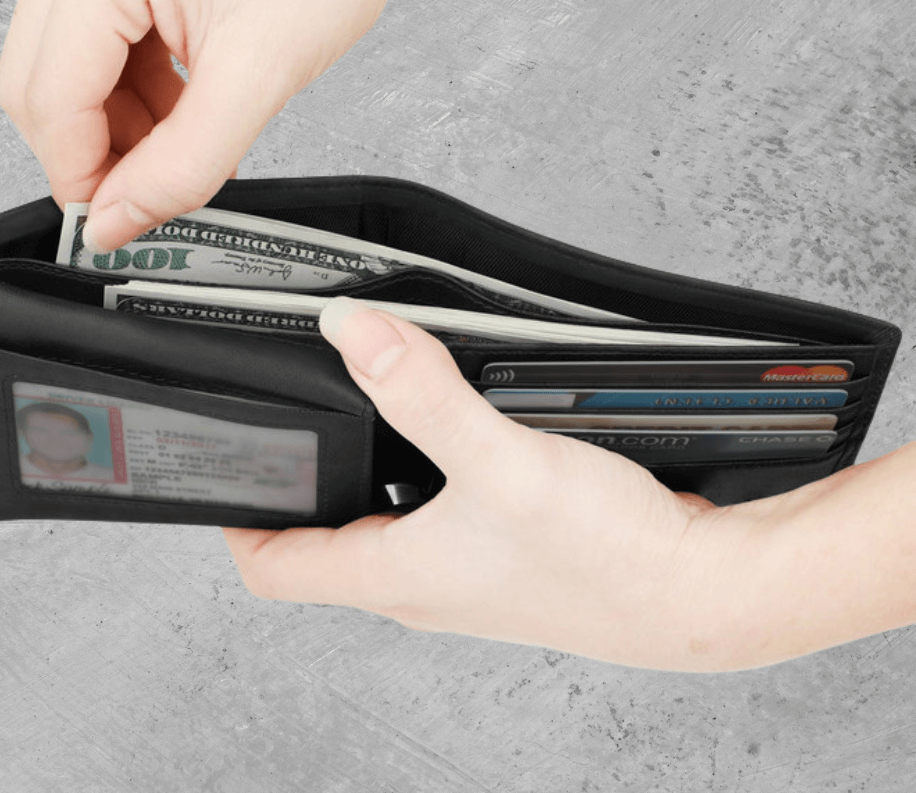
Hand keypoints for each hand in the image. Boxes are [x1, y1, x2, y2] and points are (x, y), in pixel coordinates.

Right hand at [0, 0, 467, 252]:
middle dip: (98, 151)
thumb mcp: (256, 80)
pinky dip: (137, 90)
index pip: (49, 99)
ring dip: (123, 124)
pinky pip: (101, 42)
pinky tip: (187, 110)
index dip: (81, 177)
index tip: (119, 224)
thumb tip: (115, 221)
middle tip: (157, 191)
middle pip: (41, 84)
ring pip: (70, 69)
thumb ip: (178, 168)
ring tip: (193, 144)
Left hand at [222, 297, 747, 672]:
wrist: (701, 592)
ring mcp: (466, 571)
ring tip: (372, 403)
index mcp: (396, 577)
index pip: (275, 566)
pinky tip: (460, 430)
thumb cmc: (608, 559)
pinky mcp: (506, 552)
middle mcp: (422, 583)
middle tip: (297, 414)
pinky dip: (430, 470)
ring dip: (371, 468)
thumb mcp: (502, 464)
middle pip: (327, 539)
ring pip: (388, 520)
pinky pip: (442, 512)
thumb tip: (355, 335)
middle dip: (304, 481)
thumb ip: (425, 396)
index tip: (225, 467)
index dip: (238, 519)